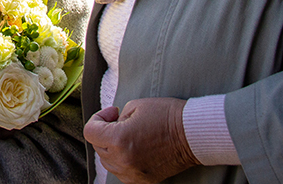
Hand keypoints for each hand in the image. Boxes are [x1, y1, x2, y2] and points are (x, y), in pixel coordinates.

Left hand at [82, 97, 197, 183]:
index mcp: (119, 139)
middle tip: (120, 120)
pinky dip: (122, 160)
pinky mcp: (143, 180)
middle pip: (98, 147)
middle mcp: (123, 160)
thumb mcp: (135, 106)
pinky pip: (121, 171)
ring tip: (129, 134)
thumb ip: (115, 118)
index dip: (98, 118)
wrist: (192, 135)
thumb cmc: (166, 116)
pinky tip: (134, 148)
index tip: (113, 113)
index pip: (90, 132)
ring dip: (111, 147)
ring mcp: (133, 173)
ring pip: (108, 161)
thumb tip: (109, 126)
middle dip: (104, 132)